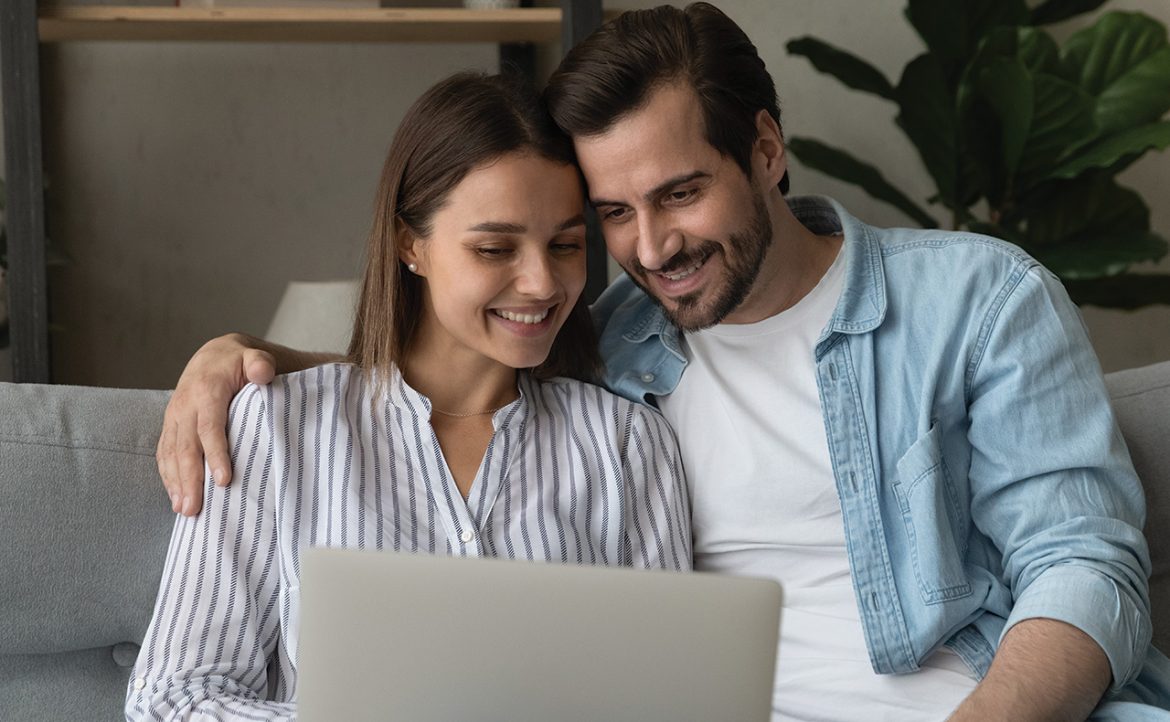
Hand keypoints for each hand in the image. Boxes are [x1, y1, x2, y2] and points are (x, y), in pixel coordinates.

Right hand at [157, 334, 275, 516]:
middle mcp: (184, 406)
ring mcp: (174, 418)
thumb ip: (260, 364)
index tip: (224, 480)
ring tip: (184, 511)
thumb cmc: (239, 362)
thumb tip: (263, 373)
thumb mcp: (253, 357)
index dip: (215, 453)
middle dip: (189, 479)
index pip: (209, 426)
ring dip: (176, 483)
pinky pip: (164, 454)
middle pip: (185, 447)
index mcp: (205, 390)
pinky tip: (176, 498)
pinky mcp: (170, 427)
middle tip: (195, 508)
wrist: (213, 356)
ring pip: (170, 454)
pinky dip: (168, 477)